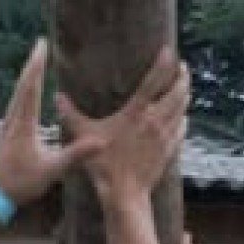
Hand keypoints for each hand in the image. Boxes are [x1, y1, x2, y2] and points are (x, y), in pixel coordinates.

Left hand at [0, 39, 96, 209]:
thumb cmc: (20, 184)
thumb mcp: (52, 171)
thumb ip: (76, 156)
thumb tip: (101, 143)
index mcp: (24, 124)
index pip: (32, 87)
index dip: (38, 65)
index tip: (42, 45)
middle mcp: (13, 120)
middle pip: (23, 84)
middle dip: (33, 63)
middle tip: (40, 44)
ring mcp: (8, 126)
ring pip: (17, 93)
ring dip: (27, 75)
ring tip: (35, 62)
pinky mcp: (7, 133)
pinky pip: (16, 104)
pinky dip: (23, 90)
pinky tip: (26, 93)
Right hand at [57, 50, 189, 205]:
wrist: (125, 193)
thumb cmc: (104, 164)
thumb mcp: (84, 136)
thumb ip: (71, 115)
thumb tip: (58, 98)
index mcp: (136, 112)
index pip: (154, 81)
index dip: (164, 63)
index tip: (169, 50)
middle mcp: (156, 120)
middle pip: (178, 92)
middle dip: (182, 77)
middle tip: (182, 66)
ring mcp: (166, 136)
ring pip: (183, 108)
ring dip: (185, 94)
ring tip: (184, 86)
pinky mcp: (170, 150)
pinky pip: (182, 128)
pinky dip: (183, 117)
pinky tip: (182, 116)